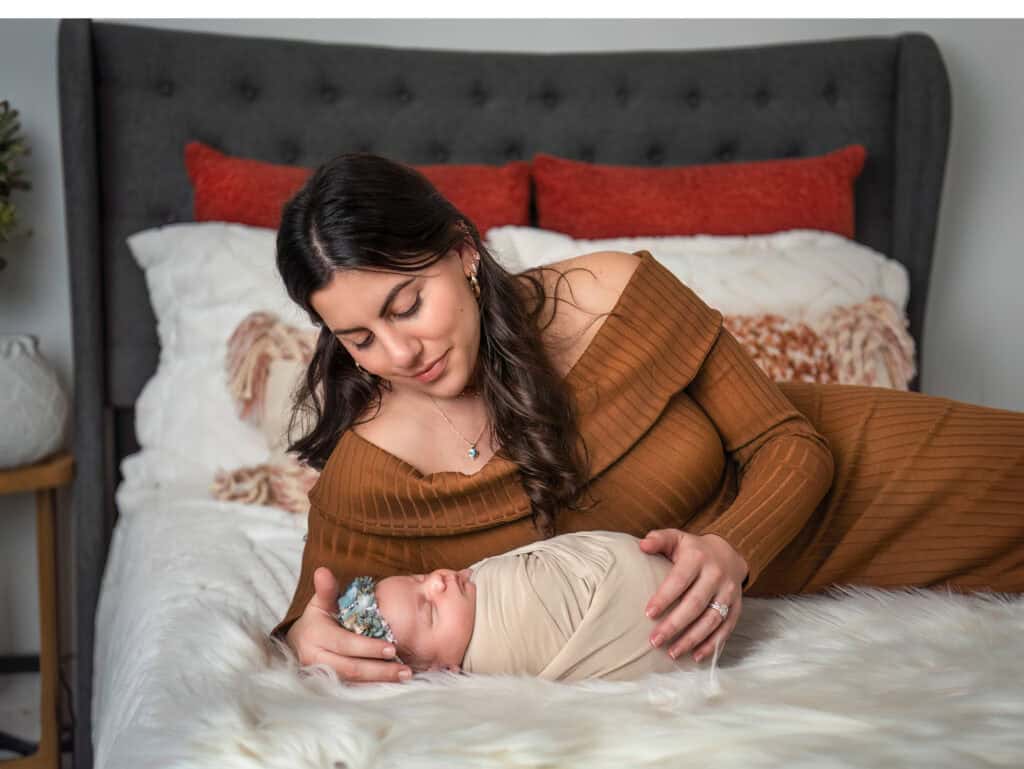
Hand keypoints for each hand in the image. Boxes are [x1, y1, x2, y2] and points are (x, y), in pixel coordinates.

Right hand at [285, 566, 412, 683]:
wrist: (297, 645)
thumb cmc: (316, 620)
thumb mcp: (320, 603)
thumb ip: (326, 590)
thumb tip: (322, 571)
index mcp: (316, 636)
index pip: (345, 644)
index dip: (368, 648)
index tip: (392, 648)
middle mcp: (316, 659)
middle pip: (351, 668)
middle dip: (380, 669)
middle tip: (405, 669)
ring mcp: (321, 676)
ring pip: (353, 682)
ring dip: (380, 680)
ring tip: (405, 676)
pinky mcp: (329, 687)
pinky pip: (353, 690)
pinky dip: (373, 688)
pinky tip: (392, 685)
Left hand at [639, 529, 746, 662]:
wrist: (728, 553)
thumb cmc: (693, 549)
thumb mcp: (677, 538)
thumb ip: (659, 539)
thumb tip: (642, 545)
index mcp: (698, 558)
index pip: (680, 580)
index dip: (665, 597)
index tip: (648, 614)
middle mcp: (716, 575)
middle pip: (695, 604)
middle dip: (675, 625)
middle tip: (654, 641)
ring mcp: (729, 592)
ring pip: (711, 620)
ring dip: (692, 639)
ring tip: (672, 653)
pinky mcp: (737, 607)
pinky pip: (726, 628)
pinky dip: (712, 645)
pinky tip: (696, 656)